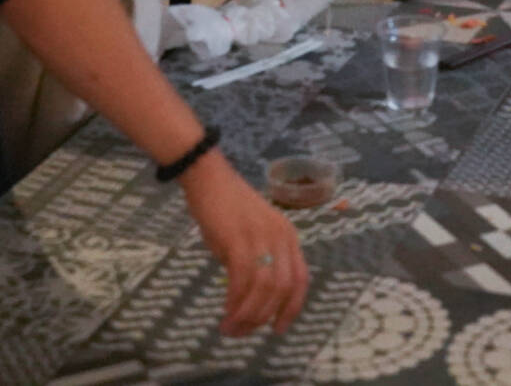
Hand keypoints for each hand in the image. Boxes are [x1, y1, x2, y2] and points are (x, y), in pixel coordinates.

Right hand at [178, 153, 310, 335]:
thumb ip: (258, 262)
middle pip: (282, 289)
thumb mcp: (252, 236)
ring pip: (264, 288)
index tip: (278, 329)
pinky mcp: (238, 238)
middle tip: (242, 332)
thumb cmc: (227, 208)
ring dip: (247, 315)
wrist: (209, 178)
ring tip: (230, 328)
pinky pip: (242, 279)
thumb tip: (249, 299)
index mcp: (289, 236)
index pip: (301, 279)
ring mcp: (261, 236)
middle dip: (263, 317)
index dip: (292, 308)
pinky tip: (225, 311)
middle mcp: (281, 237)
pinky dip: (234, 301)